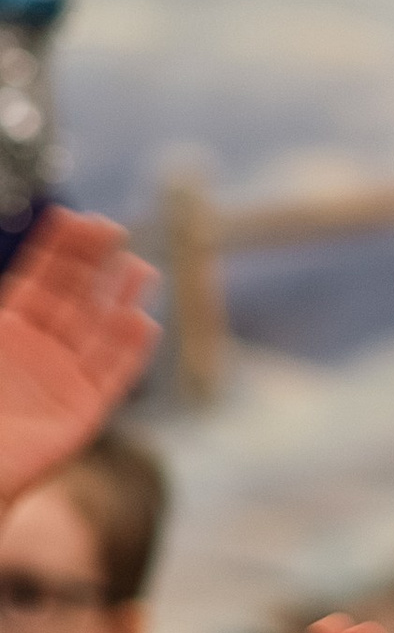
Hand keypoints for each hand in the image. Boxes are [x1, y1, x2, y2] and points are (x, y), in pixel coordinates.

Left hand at [0, 211, 157, 511]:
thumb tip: (14, 288)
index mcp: (3, 334)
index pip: (36, 280)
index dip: (55, 249)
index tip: (72, 216)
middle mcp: (36, 354)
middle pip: (71, 297)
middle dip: (91, 262)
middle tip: (110, 227)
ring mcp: (61, 382)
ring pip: (98, 332)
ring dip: (119, 298)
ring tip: (139, 267)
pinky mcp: (81, 416)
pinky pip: (111, 377)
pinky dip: (128, 351)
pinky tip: (141, 321)